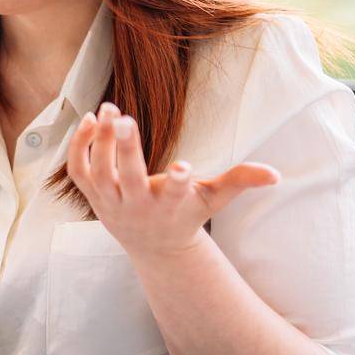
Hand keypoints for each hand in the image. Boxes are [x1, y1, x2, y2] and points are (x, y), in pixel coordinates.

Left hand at [66, 101, 279, 258]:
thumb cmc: (187, 214)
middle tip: (123, 116)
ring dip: (99, 141)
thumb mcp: (214, 199)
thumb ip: (240, 181)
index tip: (183, 166)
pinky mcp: (92, 195)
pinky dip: (79, 146)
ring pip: (97, 172)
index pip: (173, 196)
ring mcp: (109, 202)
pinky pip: (78, 171)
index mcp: (170, 206)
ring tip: (109, 108)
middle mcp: (137, 206)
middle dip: (124, 149)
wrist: (154, 246)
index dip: (178, 183)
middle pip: (126, 179)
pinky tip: (89, 120)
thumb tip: (276, 174)